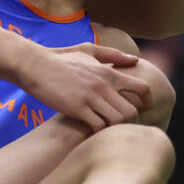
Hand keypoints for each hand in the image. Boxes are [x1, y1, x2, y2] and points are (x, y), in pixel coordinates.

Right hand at [16, 42, 152, 133]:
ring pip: (117, 120)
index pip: (142, 88)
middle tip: (122, 124)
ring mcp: (90, 97)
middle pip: (132, 111)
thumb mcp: (88, 50)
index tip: (143, 109)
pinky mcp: (76, 108)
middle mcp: (104, 85)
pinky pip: (98, 126)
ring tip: (107, 129)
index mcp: (109, 72)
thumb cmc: (61, 58)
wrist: (35, 65)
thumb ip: (113, 54)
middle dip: (130, 121)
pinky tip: (92, 131)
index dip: (148, 102)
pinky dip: (99, 132)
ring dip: (114, 128)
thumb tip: (135, 60)